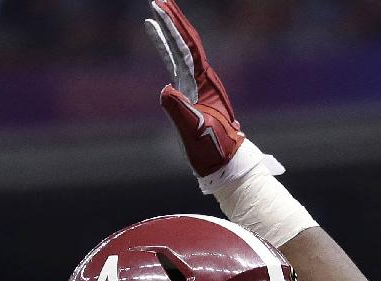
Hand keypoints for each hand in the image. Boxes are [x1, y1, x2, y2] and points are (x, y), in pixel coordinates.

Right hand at [144, 1, 247, 182]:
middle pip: (185, 41)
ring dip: (168, 32)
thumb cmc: (214, 150)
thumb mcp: (195, 131)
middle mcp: (202, 79)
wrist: (227, 164)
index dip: (174, 24)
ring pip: (180, 50)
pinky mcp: (191, 95)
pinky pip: (177, 65)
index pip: (187, 45)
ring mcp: (196, 86)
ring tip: (154, 13)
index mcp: (204, 82)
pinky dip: (166, 50)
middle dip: (172, 20)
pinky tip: (158, 41)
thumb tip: (164, 90)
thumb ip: (180, 111)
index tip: (160, 5)